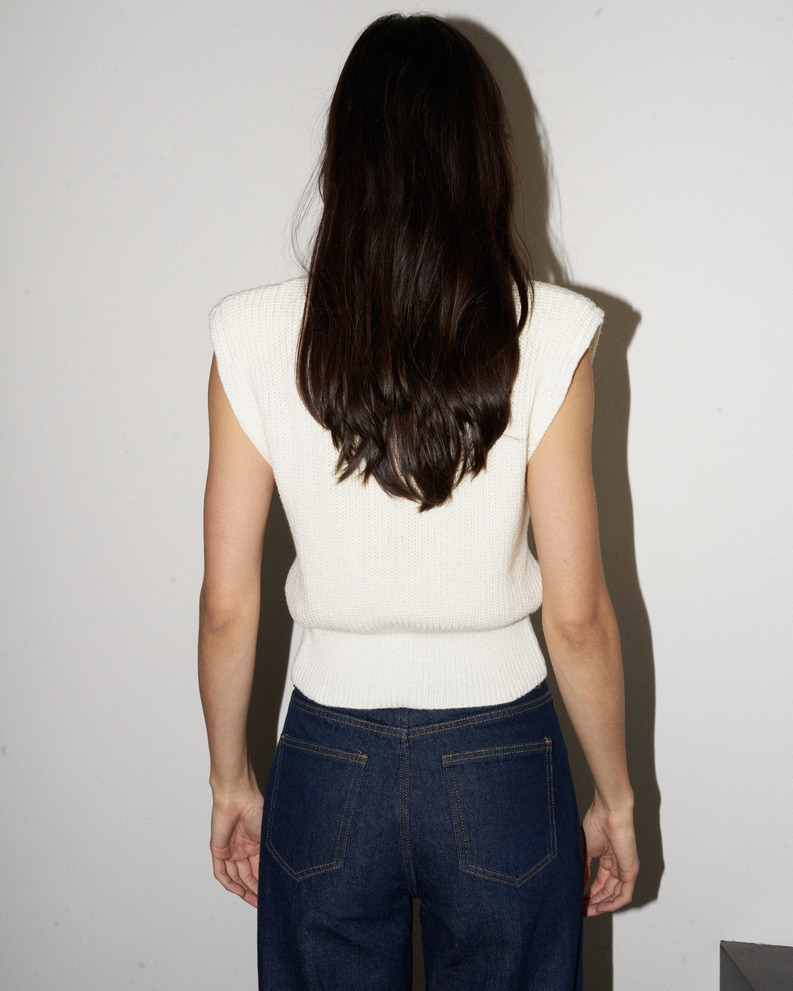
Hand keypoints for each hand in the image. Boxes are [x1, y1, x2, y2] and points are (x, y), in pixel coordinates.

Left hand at [210, 787, 263, 906]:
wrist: (237, 797)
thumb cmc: (255, 808)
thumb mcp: (268, 835)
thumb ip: (272, 852)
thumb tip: (286, 869)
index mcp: (256, 844)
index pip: (259, 868)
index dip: (265, 882)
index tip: (273, 895)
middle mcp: (243, 849)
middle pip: (248, 875)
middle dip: (255, 890)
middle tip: (264, 904)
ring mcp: (230, 850)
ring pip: (236, 876)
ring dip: (244, 890)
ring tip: (254, 902)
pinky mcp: (218, 850)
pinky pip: (222, 871)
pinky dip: (229, 883)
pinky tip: (238, 892)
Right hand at [582, 798, 638, 915]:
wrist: (609, 812)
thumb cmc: (597, 822)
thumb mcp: (585, 849)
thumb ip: (583, 868)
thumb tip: (576, 885)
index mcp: (608, 857)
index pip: (600, 882)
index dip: (589, 893)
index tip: (577, 901)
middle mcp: (618, 865)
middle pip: (607, 891)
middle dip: (593, 901)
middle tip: (580, 909)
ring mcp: (625, 869)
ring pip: (615, 895)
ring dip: (601, 905)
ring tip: (586, 911)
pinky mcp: (631, 871)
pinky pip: (624, 895)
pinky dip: (612, 904)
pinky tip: (599, 908)